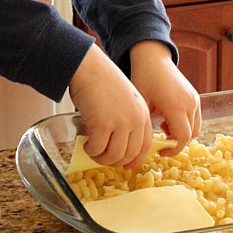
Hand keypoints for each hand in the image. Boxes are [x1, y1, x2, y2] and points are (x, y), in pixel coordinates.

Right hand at [68, 44, 152, 168]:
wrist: (89, 67)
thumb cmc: (102, 81)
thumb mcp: (126, 99)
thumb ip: (128, 119)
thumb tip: (120, 145)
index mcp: (143, 114)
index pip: (145, 146)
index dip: (134, 159)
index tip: (126, 165)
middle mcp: (135, 120)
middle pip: (129, 154)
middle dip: (115, 161)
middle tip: (102, 157)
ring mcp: (120, 123)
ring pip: (114, 156)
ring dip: (101, 158)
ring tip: (93, 151)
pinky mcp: (103, 125)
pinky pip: (98, 149)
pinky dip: (91, 150)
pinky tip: (86, 143)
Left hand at [129, 40, 200, 153]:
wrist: (153, 58)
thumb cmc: (143, 79)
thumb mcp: (142, 105)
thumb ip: (148, 127)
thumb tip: (143, 148)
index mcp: (176, 106)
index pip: (182, 137)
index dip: (173, 149)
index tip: (160, 151)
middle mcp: (190, 103)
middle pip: (191, 135)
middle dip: (176, 141)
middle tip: (160, 138)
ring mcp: (194, 99)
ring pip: (195, 128)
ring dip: (182, 132)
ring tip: (164, 125)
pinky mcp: (195, 96)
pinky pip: (196, 118)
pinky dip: (186, 123)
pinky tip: (169, 117)